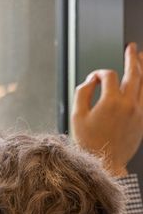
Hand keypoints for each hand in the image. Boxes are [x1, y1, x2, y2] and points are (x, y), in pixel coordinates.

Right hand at [71, 42, 142, 176]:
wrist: (105, 164)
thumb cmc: (89, 143)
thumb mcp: (77, 117)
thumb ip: (82, 93)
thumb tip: (91, 80)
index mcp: (111, 102)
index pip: (108, 76)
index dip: (99, 74)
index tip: (94, 79)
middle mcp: (128, 104)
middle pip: (134, 72)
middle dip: (132, 58)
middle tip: (131, 48)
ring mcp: (139, 112)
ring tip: (141, 58)